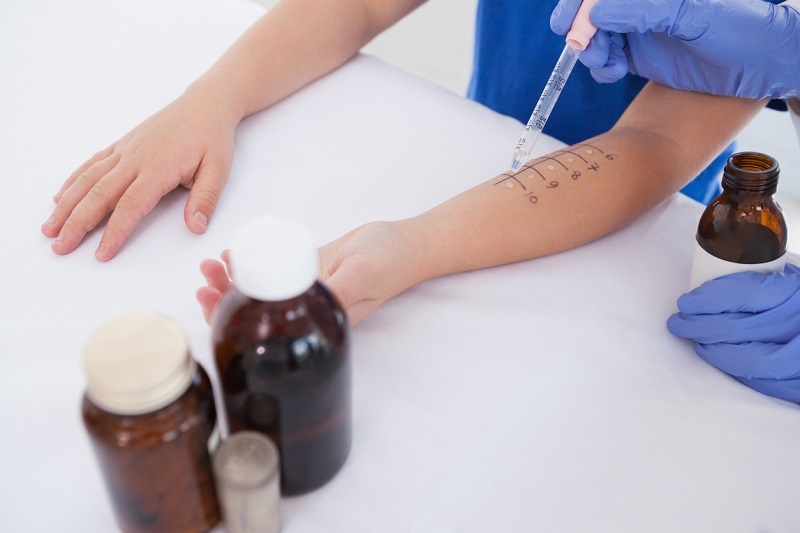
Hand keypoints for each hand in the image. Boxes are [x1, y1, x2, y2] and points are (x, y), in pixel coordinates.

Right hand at [41, 90, 236, 260]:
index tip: (101, 254)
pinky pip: (91, 164)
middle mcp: (134, 159)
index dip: (114, 231)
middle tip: (59, 247)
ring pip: (88, 180)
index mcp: (158, 168)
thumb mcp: (218, 170)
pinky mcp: (121, 145)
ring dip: (66, 205)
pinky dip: (73, 181)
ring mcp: (124, 151)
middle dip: (77, 223)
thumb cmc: (211, 139)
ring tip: (49, 228)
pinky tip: (60, 198)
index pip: (130, 205)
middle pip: (99, 195)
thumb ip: (205, 199)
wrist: (203, 105)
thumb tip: (195, 227)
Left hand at [198, 220, 429, 325]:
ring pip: (259, 289)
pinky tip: (233, 255)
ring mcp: (304, 287)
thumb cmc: (388, 261)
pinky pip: (272, 268)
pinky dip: (250, 263)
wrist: (405, 243)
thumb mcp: (361, 275)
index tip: (210, 305)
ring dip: (232, 280)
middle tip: (205, 279)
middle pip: (256, 311)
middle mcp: (305, 309)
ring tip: (211, 264)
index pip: (266, 329)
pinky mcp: (307, 268)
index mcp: (314, 321)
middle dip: (224, 298)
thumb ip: (337, 290)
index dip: (234, 321)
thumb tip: (298, 306)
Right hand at [551, 0, 799, 98]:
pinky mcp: (638, 55)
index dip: (580, 4)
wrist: (762, 65)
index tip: (570, 25)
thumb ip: (645, 10)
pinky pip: (606, 59)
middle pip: (590, 10)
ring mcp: (638, 27)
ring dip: (590, 51)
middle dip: (578, 28)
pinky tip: (615, 72)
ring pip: (593, 35)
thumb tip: (596, 14)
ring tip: (605, 64)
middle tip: (579, 47)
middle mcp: (641, 5)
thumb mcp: (694, 15)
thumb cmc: (741, 29)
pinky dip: (601, 68)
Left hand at [667, 264, 799, 402]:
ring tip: (698, 341)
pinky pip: (768, 384)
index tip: (685, 301)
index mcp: (797, 288)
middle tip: (679, 322)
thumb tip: (710, 278)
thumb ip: (765, 280)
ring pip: (750, 360)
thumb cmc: (798, 298)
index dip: (708, 299)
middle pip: (739, 328)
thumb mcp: (791, 276)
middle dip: (700, 326)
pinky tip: (724, 359)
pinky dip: (739, 371)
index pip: (745, 294)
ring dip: (714, 351)